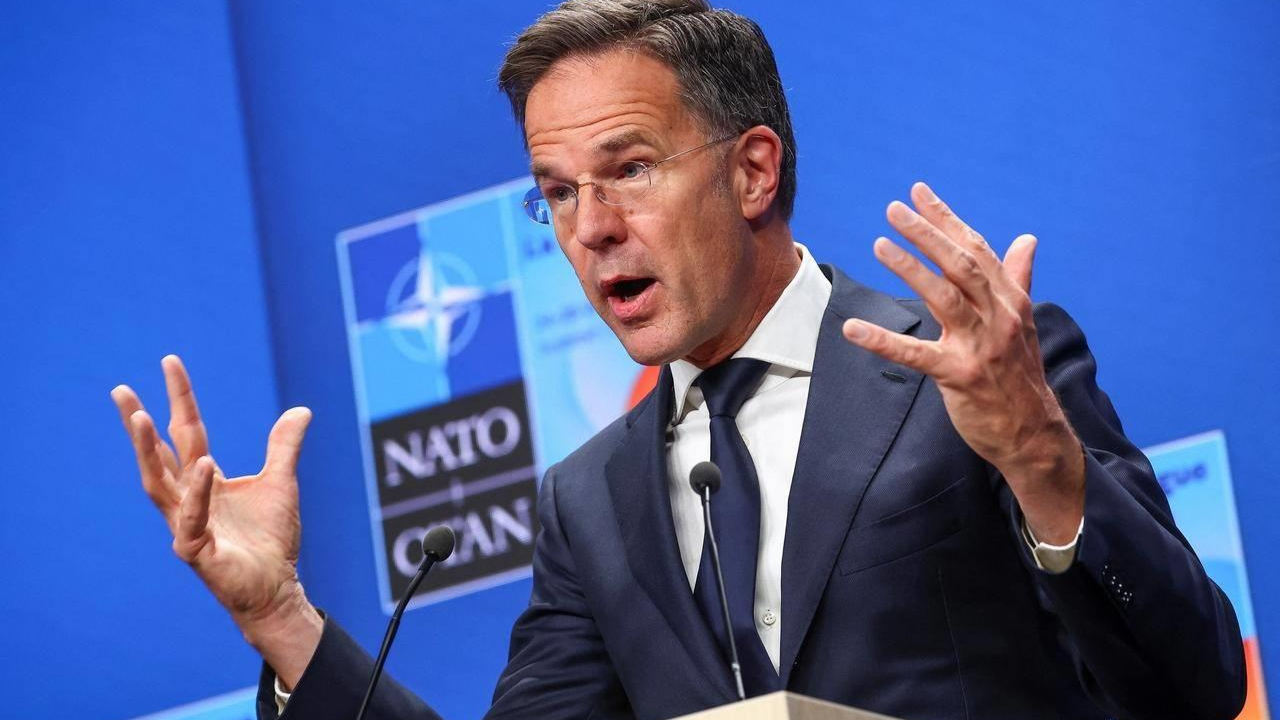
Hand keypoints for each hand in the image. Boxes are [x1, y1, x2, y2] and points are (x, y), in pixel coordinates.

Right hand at [111, 355, 321, 685]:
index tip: (169, 361)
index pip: (187, 432)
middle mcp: (187, 499)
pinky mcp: (196, 550)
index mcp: (205, 480)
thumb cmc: (271, 539)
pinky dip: (197, 493)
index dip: (180, 398)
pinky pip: (192, 518)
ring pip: (159, 484)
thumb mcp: (281, 482)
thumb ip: (285, 446)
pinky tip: (203, 466)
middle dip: (139, 423)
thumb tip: (300, 410)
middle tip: (121, 390)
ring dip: (147, 452)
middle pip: (159, 454)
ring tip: (141, 418)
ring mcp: (186, 524)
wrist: (276, 587)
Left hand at [842, 182, 1083, 542]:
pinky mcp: (959, 377)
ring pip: (944, 298)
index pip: (976, 249)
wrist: (1034, 432)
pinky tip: (852, 328)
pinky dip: (883, 341)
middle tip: (894, 210)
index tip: (919, 193)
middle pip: (960, 265)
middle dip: (927, 233)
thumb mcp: (1023, 322)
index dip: (946, 219)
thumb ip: (1018, 278)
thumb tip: (1027, 239)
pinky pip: (915, 355)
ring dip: (911, 269)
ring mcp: (980, 347)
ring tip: (881, 245)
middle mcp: (997, 317)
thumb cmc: (1020, 374)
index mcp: (1010, 300)